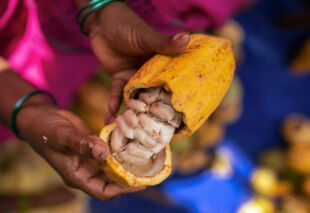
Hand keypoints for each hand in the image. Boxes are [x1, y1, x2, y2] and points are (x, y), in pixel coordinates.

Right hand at [16, 103, 143, 200]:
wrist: (39, 117)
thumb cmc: (44, 130)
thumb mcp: (62, 137)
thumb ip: (82, 144)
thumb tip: (104, 152)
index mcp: (77, 176)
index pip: (104, 191)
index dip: (123, 189)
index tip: (142, 183)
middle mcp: (86, 170)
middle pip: (112, 180)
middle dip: (130, 175)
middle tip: (149, 168)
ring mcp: (90, 158)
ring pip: (113, 164)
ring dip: (126, 159)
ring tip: (145, 153)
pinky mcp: (92, 146)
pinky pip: (110, 149)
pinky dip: (119, 145)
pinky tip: (130, 136)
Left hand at [86, 2, 190, 121]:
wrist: (103, 22)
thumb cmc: (129, 26)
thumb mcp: (147, 37)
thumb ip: (164, 43)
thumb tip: (187, 37)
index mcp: (162, 66)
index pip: (169, 87)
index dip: (171, 103)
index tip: (174, 121)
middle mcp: (149, 75)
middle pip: (152, 97)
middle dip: (150, 113)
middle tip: (150, 133)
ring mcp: (134, 78)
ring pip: (134, 99)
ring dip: (130, 113)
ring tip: (129, 131)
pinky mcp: (119, 78)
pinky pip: (116, 94)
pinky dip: (113, 104)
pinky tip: (109, 117)